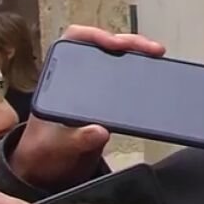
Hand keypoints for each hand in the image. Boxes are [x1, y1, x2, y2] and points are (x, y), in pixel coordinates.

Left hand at [10, 25, 164, 186]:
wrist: (50, 168)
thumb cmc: (45, 152)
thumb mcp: (58, 147)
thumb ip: (78, 139)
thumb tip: (101, 130)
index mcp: (56, 80)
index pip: (73, 42)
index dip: (95, 35)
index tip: (116, 44)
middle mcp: (76, 76)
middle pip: (102, 46)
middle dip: (128, 42)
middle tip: (152, 50)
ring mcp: (94, 86)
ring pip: (116, 57)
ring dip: (137, 52)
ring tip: (158, 54)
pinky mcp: (108, 98)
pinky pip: (125, 75)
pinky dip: (141, 69)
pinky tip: (156, 70)